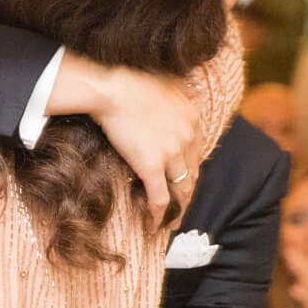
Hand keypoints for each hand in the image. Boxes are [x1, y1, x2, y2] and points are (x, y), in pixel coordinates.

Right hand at [50, 57, 199, 226]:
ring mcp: (171, 153)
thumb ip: (183, 92)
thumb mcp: (169, 82)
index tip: (184, 183)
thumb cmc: (132, 81)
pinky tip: (154, 225)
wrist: (111, 87)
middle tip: (181, 209)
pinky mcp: (151, 165)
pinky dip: (159, 215)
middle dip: (187, 195)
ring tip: (171, 222)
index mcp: (193, 119)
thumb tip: (193, 92)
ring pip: (181, 189)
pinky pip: (160, 198)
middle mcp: (188, 137)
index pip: (197, 154)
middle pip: (192, 175)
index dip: (190, 172)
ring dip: (177, 210)